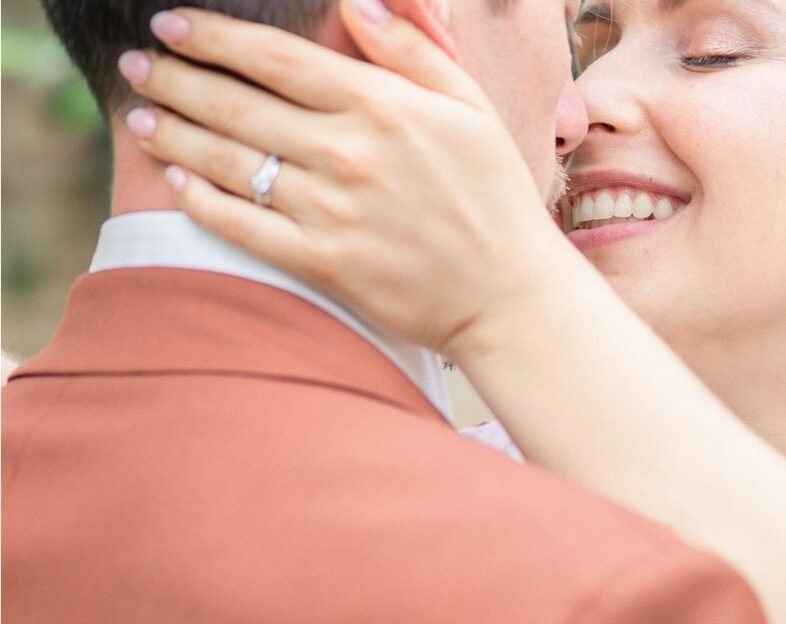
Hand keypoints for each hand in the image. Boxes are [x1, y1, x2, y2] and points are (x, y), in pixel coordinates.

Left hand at [119, 3, 580, 356]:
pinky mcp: (322, 263)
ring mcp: (332, 211)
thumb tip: (353, 1)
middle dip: (175, 78)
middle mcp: (350, 153)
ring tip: (140, 117)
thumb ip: (413, 48)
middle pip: (236, 105)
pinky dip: (199, 201)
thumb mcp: (471, 107)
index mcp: (384, 106)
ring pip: (228, 162)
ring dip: (174, 134)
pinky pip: (241, 226)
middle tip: (139, 65)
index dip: (213, 36)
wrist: (508, 294)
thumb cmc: (494, 196)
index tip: (171, 22)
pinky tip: (176, 182)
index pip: (275, 58)